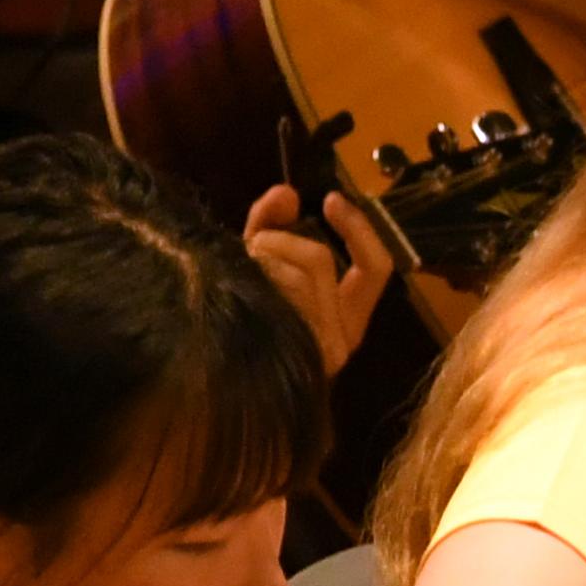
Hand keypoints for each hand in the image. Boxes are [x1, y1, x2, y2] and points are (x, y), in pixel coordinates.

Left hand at [246, 184, 394, 375]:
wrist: (210, 393)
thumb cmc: (243, 328)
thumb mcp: (262, 270)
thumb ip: (273, 229)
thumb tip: (287, 193)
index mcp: (348, 319)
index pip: (376, 267)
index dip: (358, 228)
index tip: (330, 199)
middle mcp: (341, 337)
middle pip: (320, 259)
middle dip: (279, 238)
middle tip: (253, 246)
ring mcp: (317, 351)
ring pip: (294, 274)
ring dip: (260, 259)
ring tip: (237, 272)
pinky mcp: (293, 357)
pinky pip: (276, 296)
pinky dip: (253, 278)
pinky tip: (236, 288)